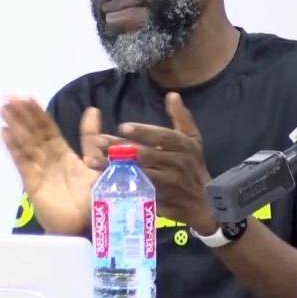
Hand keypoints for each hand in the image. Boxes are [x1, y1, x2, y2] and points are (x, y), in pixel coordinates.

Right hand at [0, 98, 103, 234]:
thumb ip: (91, 138)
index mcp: (66, 156)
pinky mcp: (33, 185)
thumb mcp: (98, 162)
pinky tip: (4, 132)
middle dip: (22, 115)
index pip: (49, 130)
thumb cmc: (98, 197)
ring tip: (3, 107)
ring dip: (15, 126)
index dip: (38, 114)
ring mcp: (40, 172)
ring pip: (26, 144)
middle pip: (33, 134)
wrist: (92, 225)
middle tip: (9, 95)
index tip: (28, 97)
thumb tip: (92, 109)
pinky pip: (23, 162)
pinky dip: (14, 147)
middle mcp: (51, 161)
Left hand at [98, 93, 216, 233]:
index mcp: (186, 146)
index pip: (163, 137)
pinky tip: (103, 181)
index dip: (143, 131)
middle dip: (122, 148)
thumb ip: (181, 118)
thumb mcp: (193, 140)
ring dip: (114, 167)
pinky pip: (139, 191)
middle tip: (99, 142)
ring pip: (140, 173)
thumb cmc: (194, 166)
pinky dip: (121, 186)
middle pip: (148, 154)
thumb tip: (172, 95)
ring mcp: (170, 184)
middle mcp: (179, 164)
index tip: (122, 126)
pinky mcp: (161, 199)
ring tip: (93, 161)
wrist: (203, 202)